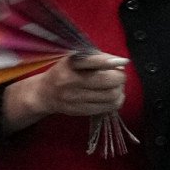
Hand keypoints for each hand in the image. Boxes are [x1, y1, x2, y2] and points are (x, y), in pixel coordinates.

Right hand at [2, 51, 132, 126]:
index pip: (92, 61)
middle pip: (108, 80)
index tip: (124, 61)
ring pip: (111, 95)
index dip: (111, 61)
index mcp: (69, 64)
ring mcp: (75, 98)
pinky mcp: (80, 111)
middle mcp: (71, 81)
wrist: (45, 93)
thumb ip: (96, 58)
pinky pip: (108, 107)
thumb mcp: (74, 59)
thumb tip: (121, 64)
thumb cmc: (65, 72)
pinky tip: (112, 96)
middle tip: (119, 75)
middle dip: (120, 77)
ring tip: (116, 86)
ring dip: (120, 90)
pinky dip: (116, 101)